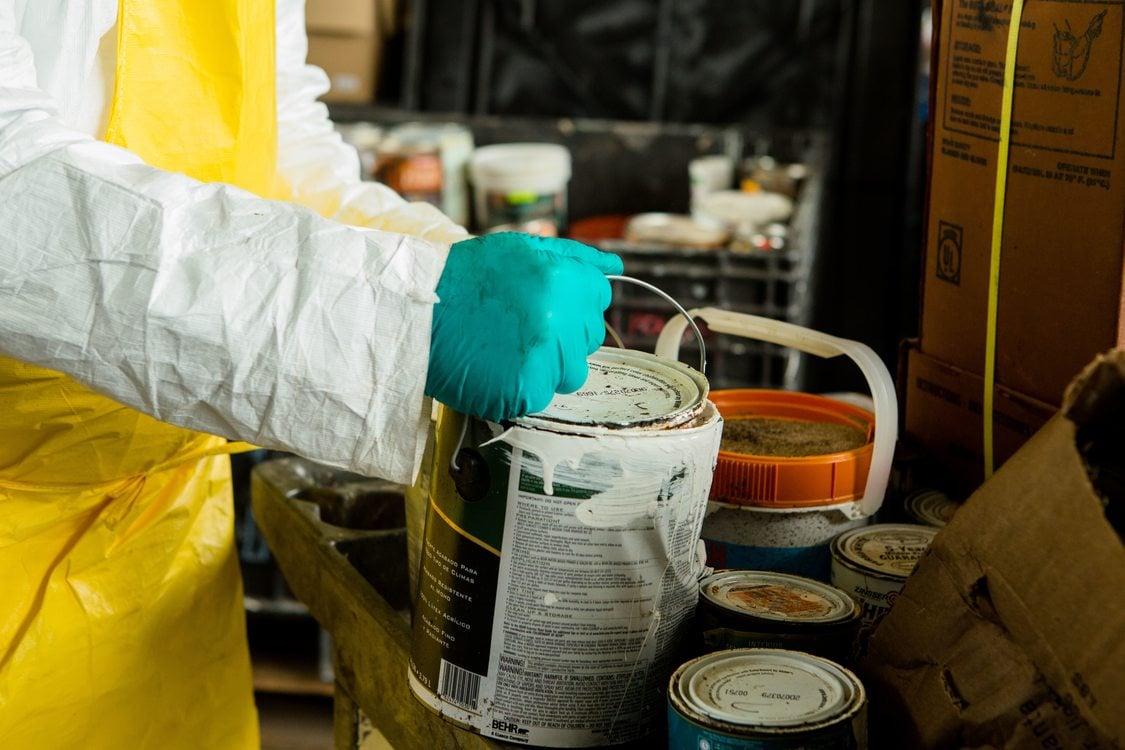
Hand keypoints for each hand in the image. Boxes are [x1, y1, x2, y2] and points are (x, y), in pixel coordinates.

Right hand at [426, 232, 622, 420]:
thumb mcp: (520, 250)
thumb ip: (574, 258)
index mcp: (564, 280)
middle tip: (519, 327)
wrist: (416, 313)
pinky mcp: (527, 389)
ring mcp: (546, 357)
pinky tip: (496, 367)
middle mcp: (561, 318)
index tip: (541, 303)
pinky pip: (544, 394)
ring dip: (548, 365)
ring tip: (508, 348)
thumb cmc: (466, 279)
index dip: (571, 301)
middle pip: (589, 338)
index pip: (598, 298)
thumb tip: (616, 266)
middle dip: (563, 334)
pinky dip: (523, 386)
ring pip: (572, 372)